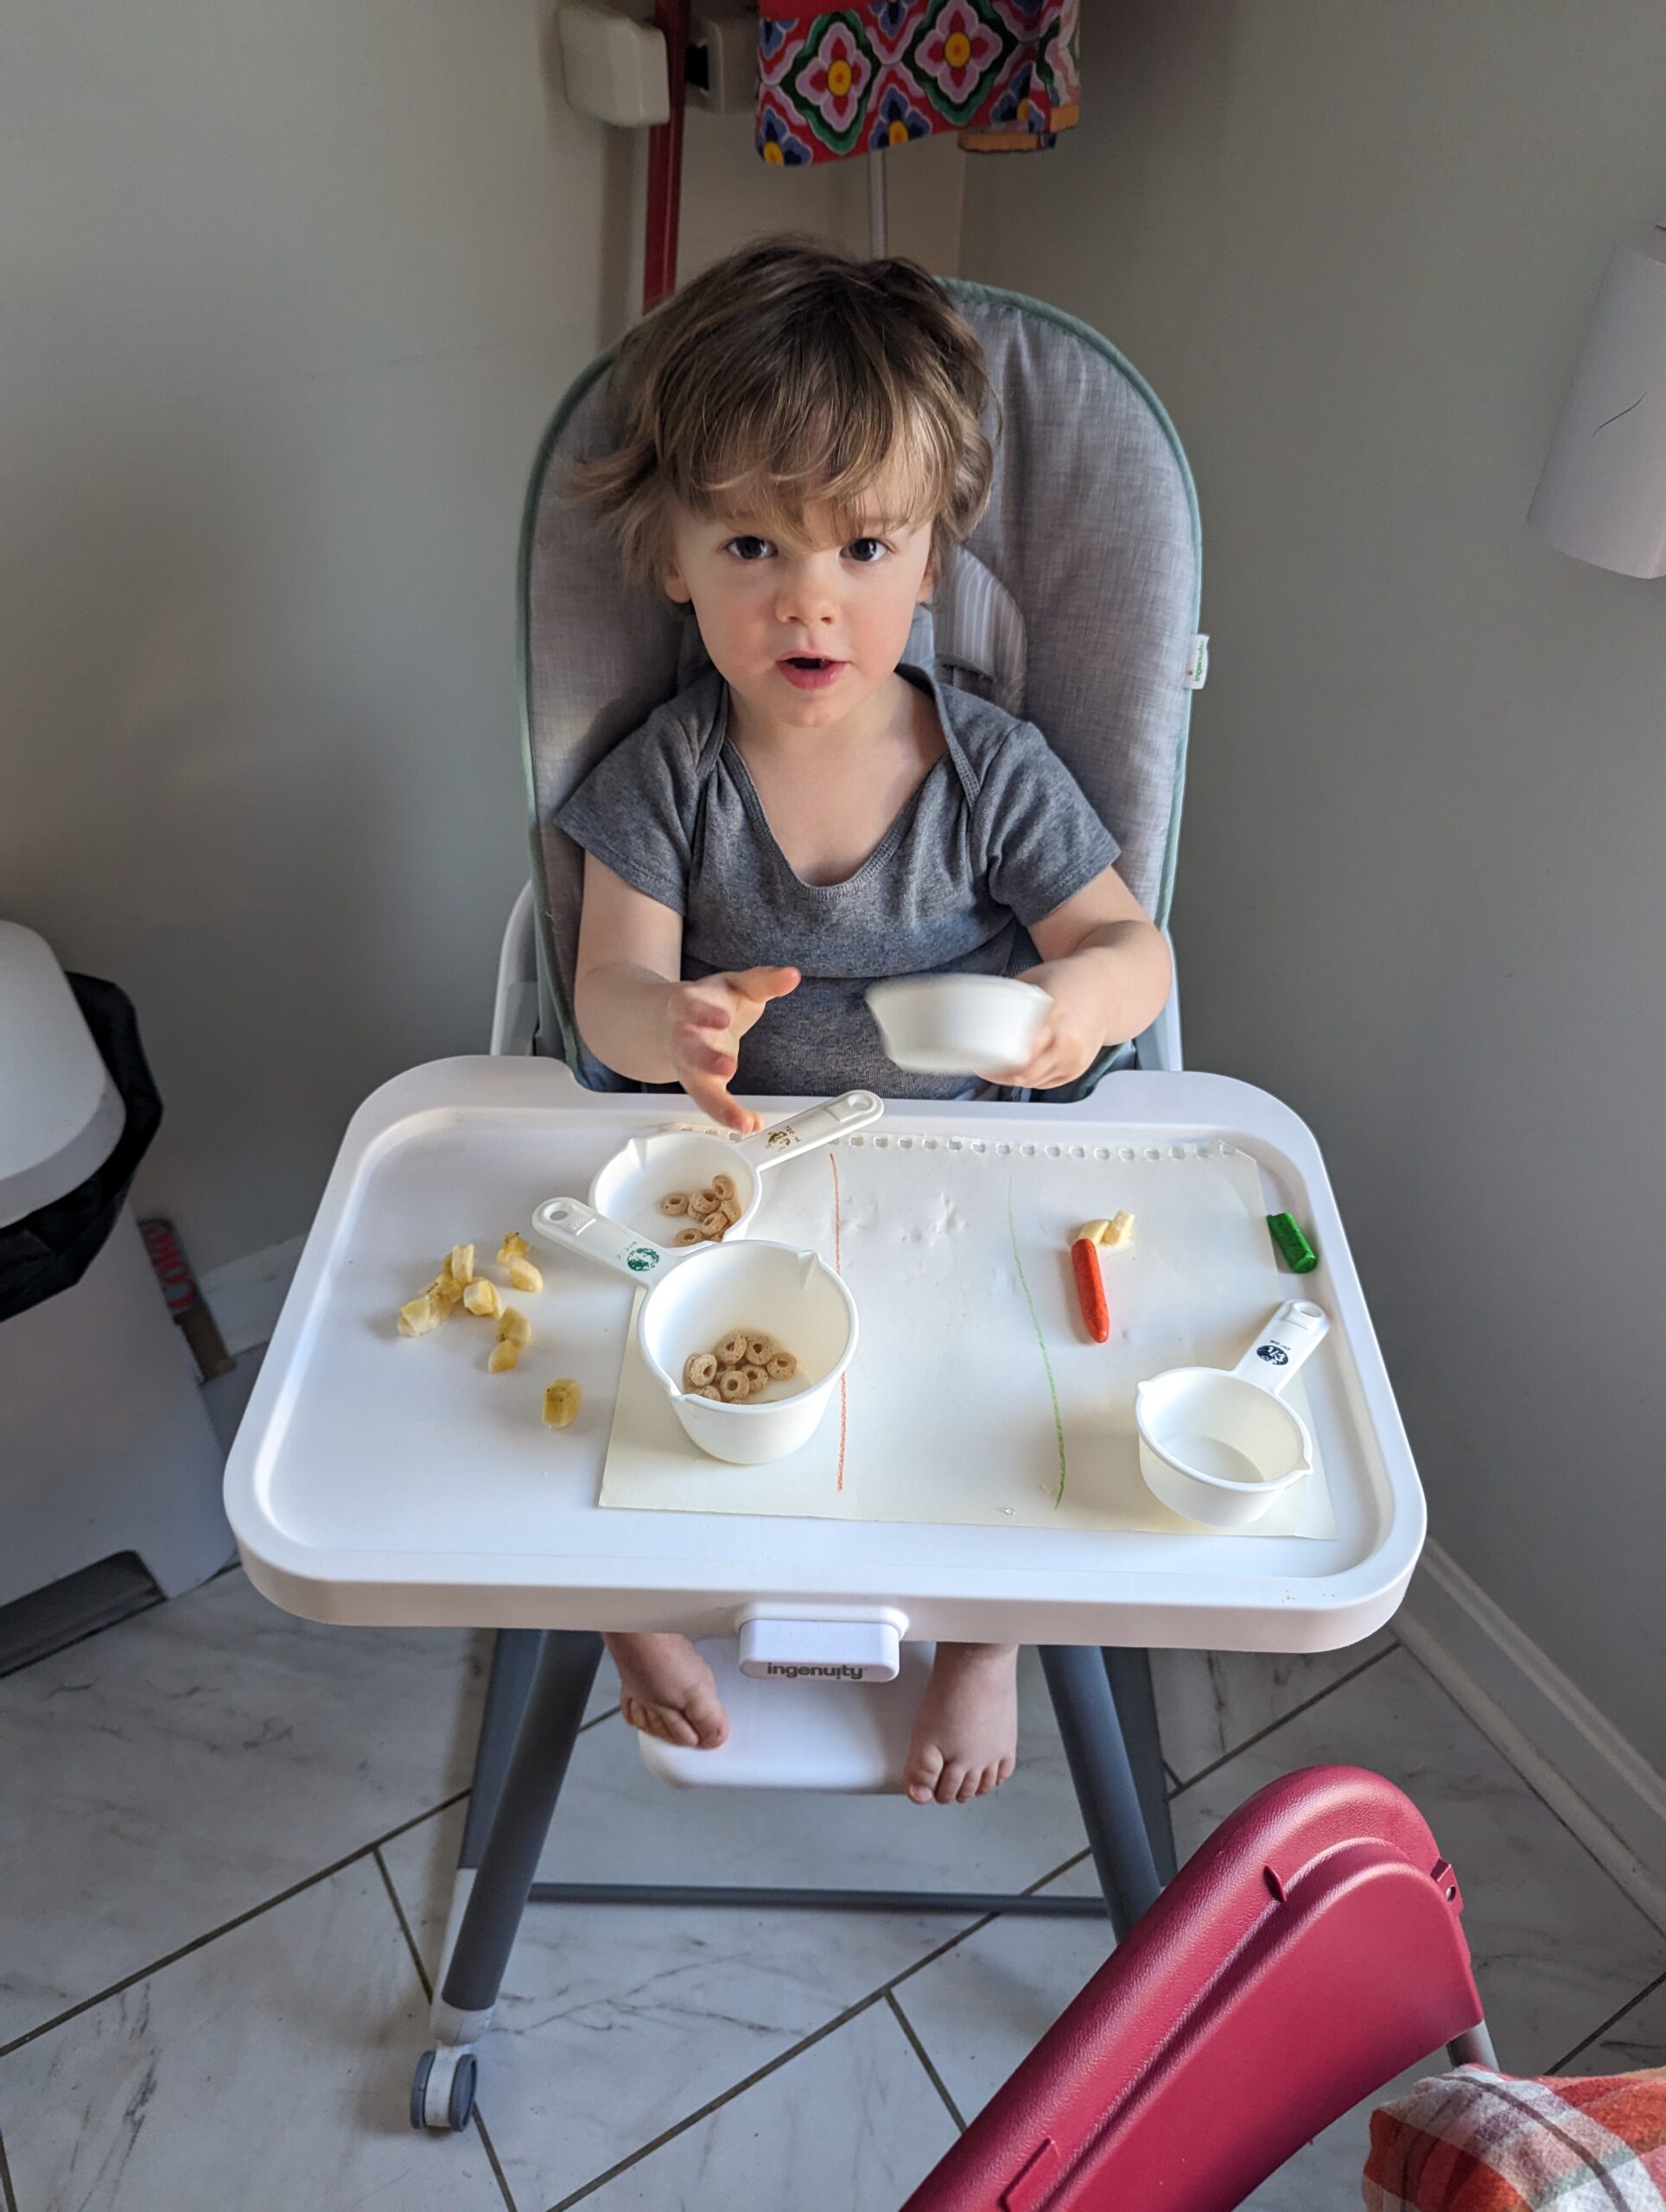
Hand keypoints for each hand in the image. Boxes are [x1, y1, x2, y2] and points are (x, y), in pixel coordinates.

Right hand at [667, 966, 799, 1131]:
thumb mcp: (737, 986)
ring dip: (718, 1103)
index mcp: (687, 1006)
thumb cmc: (711, 1002)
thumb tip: (792, 975)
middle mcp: (683, 1038)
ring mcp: (689, 1066)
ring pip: (696, 1087)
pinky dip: (728, 1115)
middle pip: (687, 1050)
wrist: (676, 1020)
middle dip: (705, 1059)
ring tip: (743, 1120)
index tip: (724, 1019)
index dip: (702, 1012)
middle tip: (728, 1066)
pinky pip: (710, 1104)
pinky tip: (750, 1124)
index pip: (688, 1006)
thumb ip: (764, 982)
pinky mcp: (699, 1085)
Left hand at [977, 960, 1105, 1091]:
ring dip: (1011, 1080)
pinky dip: (1029, 1080)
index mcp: (1054, 1019)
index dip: (996, 1064)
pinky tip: (1016, 1073)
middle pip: (1024, 1074)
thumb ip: (1011, 998)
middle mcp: (1067, 1043)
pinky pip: (1046, 1083)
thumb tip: (979, 1008)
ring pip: (1033, 1082)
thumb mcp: (1034, 981)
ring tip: (994, 1070)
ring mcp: (1074, 1059)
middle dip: (998, 1076)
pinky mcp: (1077, 1069)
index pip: (1020, 1054)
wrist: (1107, 988)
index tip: (979, 1060)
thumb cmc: (1069, 979)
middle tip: (981, 1068)